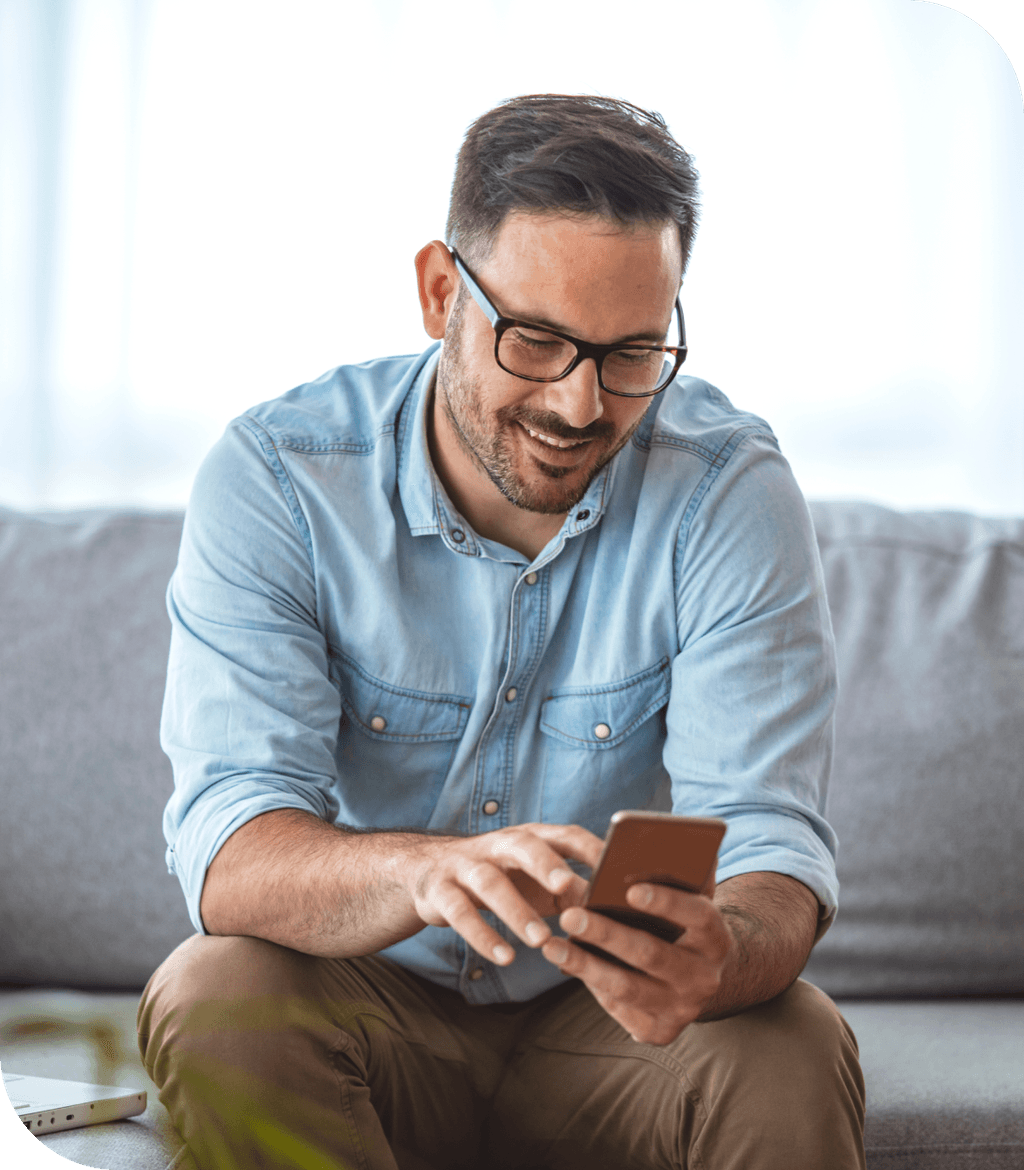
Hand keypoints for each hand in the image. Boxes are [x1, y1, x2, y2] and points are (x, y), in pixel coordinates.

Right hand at [404, 823, 603, 963]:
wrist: (427, 873)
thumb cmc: (501, 879)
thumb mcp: (535, 881)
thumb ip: (570, 892)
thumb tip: (614, 913)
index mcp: (529, 838)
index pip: (564, 834)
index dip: (589, 848)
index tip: (615, 866)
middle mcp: (497, 845)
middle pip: (523, 845)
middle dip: (545, 863)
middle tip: (566, 887)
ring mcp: (466, 865)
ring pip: (490, 882)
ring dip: (516, 910)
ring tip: (540, 940)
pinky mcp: (440, 890)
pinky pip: (459, 911)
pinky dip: (482, 935)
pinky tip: (505, 957)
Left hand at [541, 881, 733, 1044]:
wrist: (698, 977)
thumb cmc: (682, 924)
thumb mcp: (688, 899)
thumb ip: (678, 875)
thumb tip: (656, 845)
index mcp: (716, 937)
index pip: (698, 916)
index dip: (666, 902)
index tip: (630, 888)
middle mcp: (705, 977)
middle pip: (652, 954)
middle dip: (607, 935)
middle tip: (570, 915)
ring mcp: (683, 1008)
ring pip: (628, 987)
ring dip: (585, 965)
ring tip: (551, 945)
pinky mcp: (659, 1030)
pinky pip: (619, 1008)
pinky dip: (590, 985)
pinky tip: (564, 964)